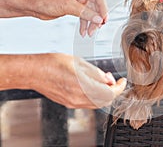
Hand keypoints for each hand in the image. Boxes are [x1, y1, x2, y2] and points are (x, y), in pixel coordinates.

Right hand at [0, 54, 126, 108]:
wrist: (34, 72)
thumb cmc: (54, 63)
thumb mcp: (80, 62)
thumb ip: (97, 73)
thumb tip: (110, 80)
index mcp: (84, 87)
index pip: (110, 93)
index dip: (120, 88)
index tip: (123, 81)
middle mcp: (80, 99)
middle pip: (105, 101)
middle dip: (113, 90)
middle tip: (112, 79)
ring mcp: (73, 103)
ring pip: (97, 103)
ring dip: (104, 94)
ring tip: (102, 80)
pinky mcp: (69, 103)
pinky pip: (88, 103)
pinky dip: (95, 96)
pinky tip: (92, 85)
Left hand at [27, 0, 107, 36]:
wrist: (32, 5)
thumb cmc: (47, 0)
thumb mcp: (68, 6)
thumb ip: (86, 13)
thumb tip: (100, 20)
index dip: (102, 7)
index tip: (104, 19)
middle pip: (94, 4)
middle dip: (95, 18)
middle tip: (97, 29)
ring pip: (90, 11)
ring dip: (90, 23)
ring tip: (89, 33)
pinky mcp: (73, 5)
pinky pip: (83, 14)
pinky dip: (84, 23)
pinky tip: (83, 32)